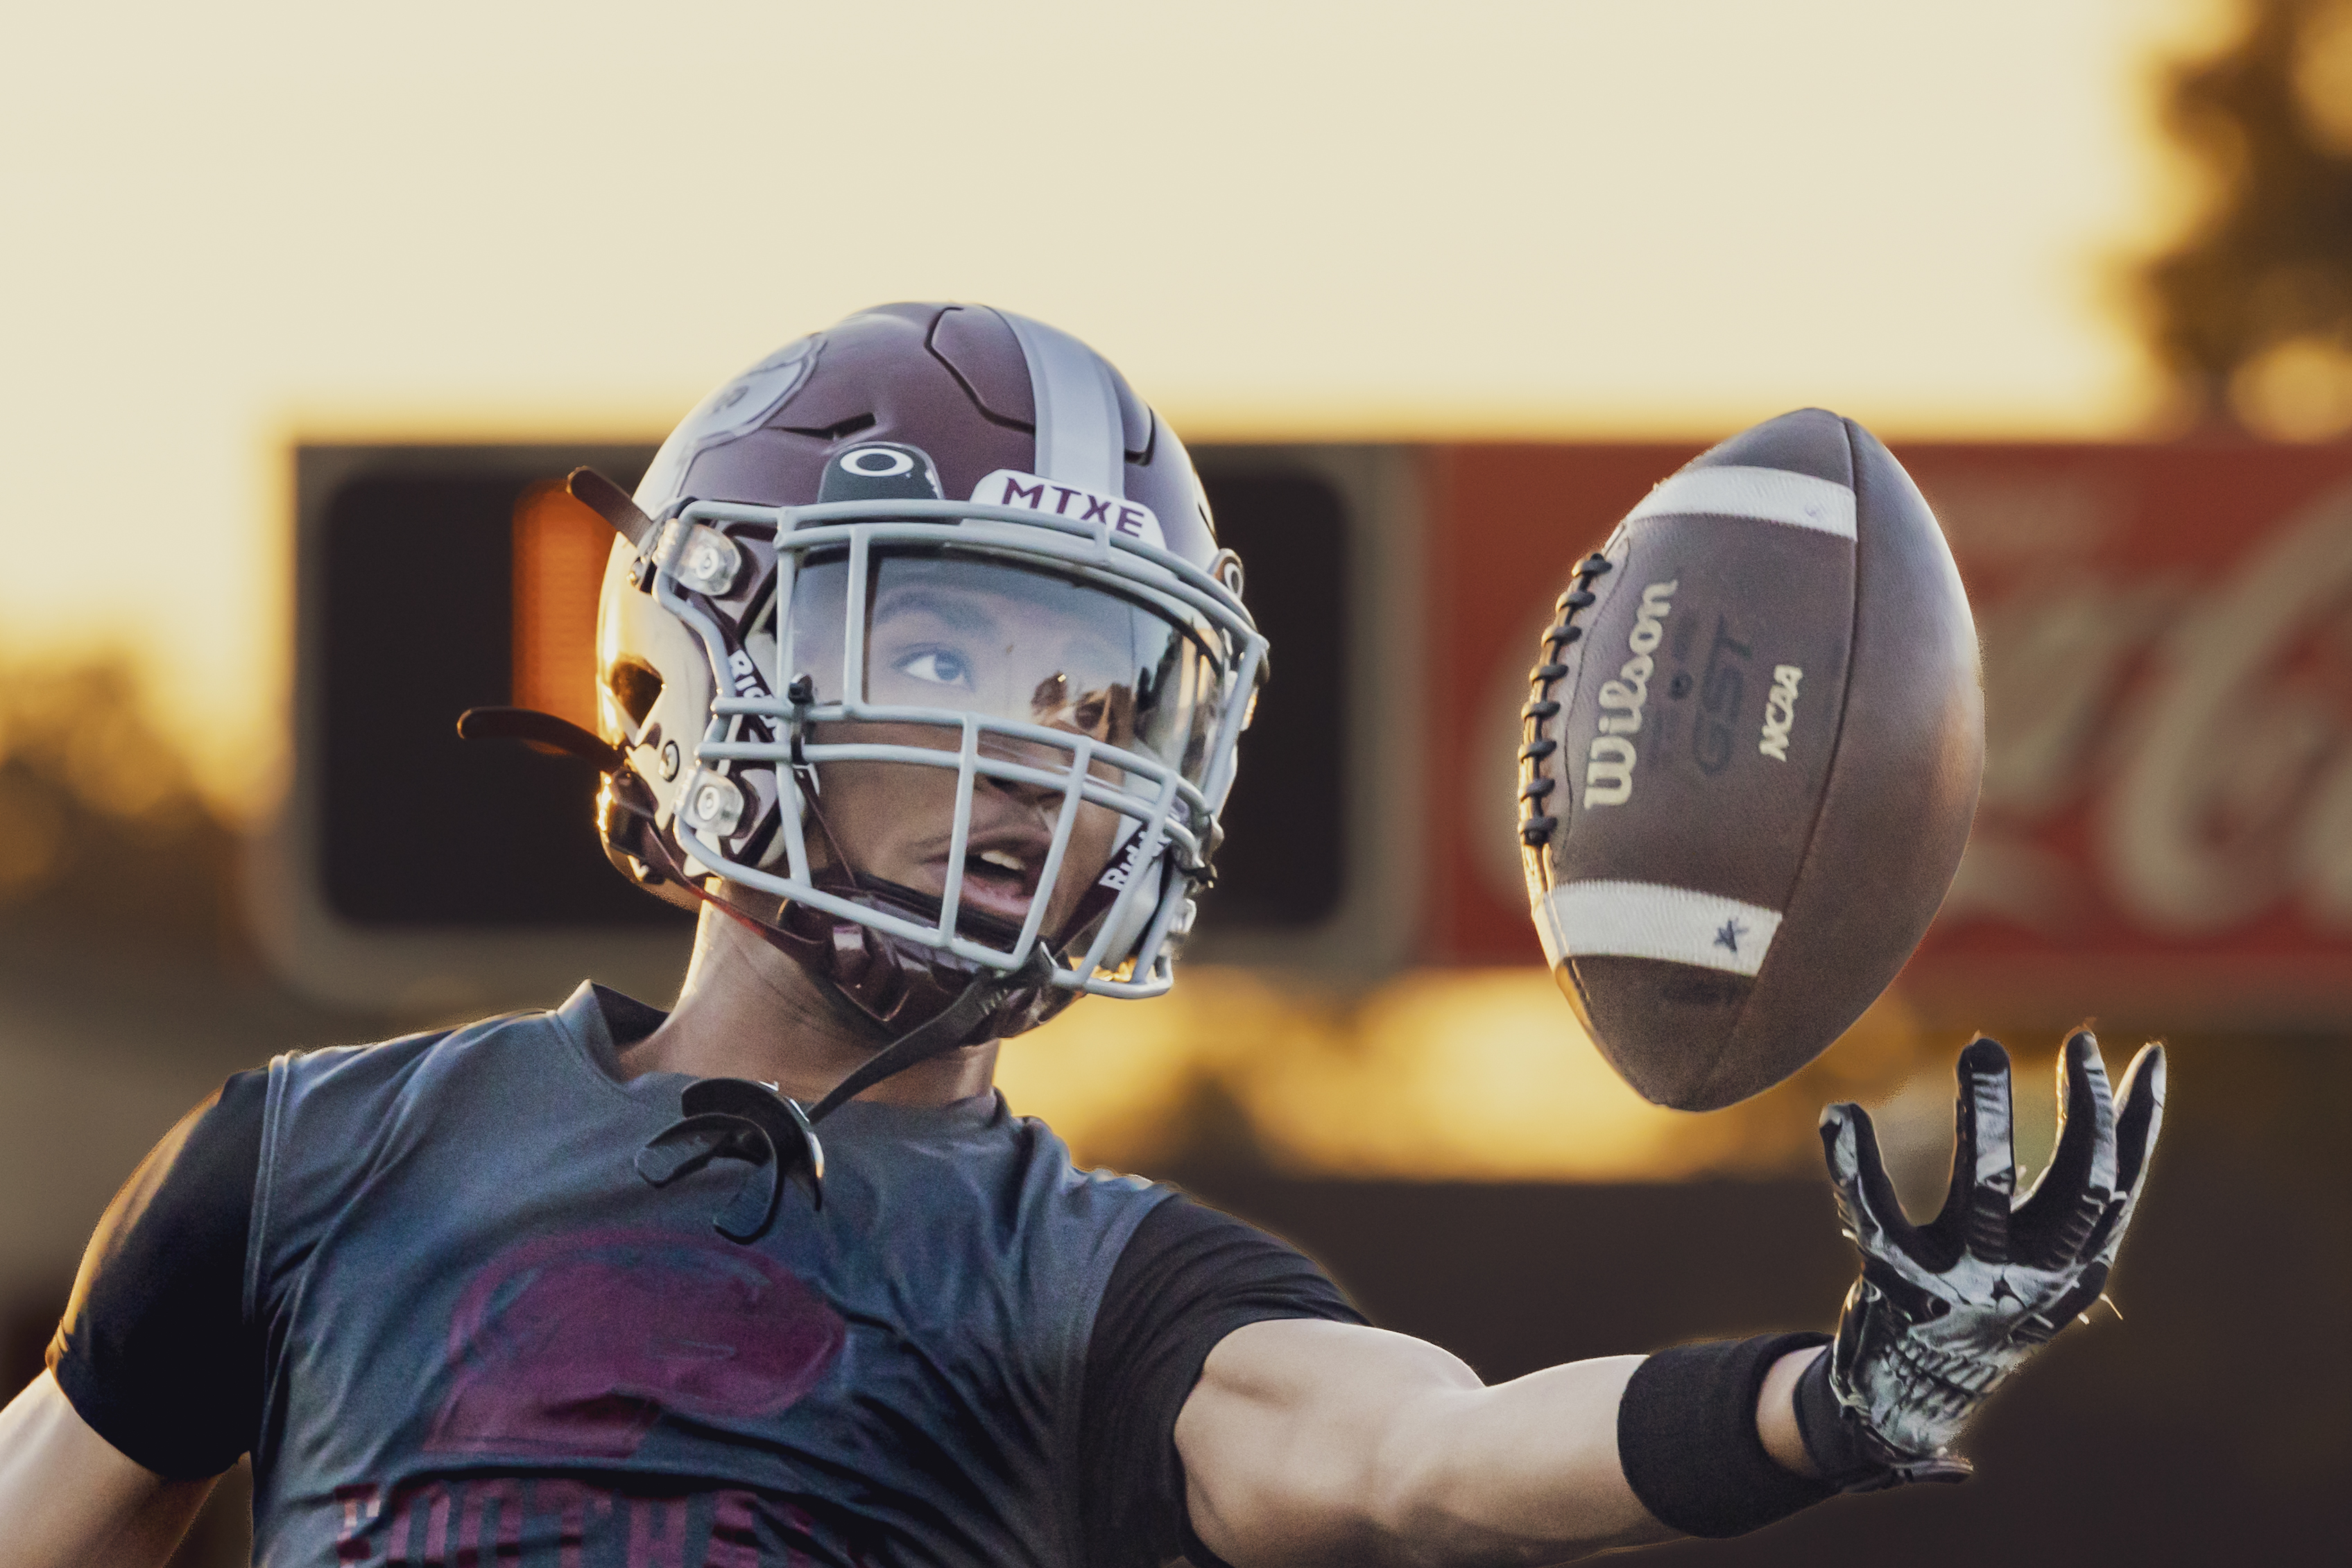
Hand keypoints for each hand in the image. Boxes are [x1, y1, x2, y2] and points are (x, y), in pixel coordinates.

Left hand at [1809, 1031, 2164, 1483]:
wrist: (1912, 1396)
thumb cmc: (1985, 1301)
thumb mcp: (2046, 1258)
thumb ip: (2073, 1197)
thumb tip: (2119, 1096)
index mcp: (2072, 1267)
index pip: (2122, 1186)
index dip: (2141, 1122)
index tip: (2151, 1054)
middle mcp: (2029, 1277)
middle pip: (2076, 1188)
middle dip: (2083, 1110)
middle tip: (2077, 1038)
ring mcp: (1966, 1284)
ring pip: (1988, 1191)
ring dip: (1989, 1115)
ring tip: (1984, 1048)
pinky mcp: (1900, 1286)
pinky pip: (1876, 1216)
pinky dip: (1855, 1163)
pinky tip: (1841, 1113)